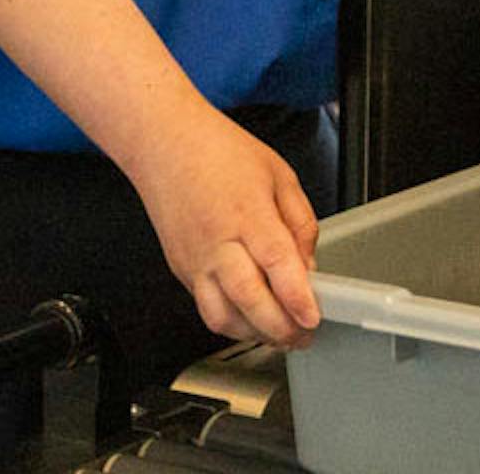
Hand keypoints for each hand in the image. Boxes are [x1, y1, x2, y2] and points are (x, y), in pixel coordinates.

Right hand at [125, 105, 322, 348]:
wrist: (165, 144)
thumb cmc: (220, 152)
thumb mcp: (279, 174)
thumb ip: (300, 222)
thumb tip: (308, 267)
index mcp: (248, 212)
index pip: (276, 263)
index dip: (297, 297)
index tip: (313, 317)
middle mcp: (218, 241)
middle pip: (249, 299)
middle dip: (280, 329)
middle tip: (303, 336)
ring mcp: (195, 260)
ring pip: (222, 317)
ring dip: (254, 334)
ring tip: (279, 333)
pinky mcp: (180, 270)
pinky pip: (207, 309)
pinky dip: (232, 322)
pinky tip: (252, 318)